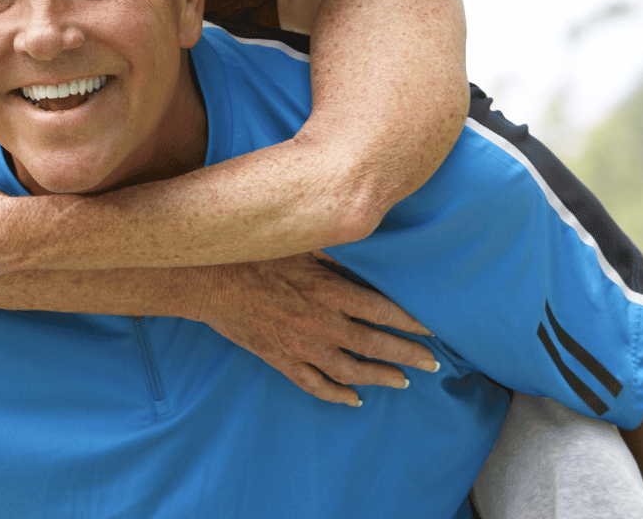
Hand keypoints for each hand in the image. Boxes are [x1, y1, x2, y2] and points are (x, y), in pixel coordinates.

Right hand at [200, 253, 441, 405]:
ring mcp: (302, 347)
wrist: (210, 281)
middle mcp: (322, 324)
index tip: (432, 329)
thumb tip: (366, 242)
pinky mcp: (282, 360)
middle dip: (408, 356)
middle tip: (432, 364)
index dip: (411, 322)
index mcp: (330, 292)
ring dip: (380, 378)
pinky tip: (353, 400)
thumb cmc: (255, 255)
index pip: (383, 311)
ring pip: (351, 371)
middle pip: (375, 346)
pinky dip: (337, 395)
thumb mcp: (301, 244)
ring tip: (403, 382)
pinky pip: (315, 384)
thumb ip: (337, 251)